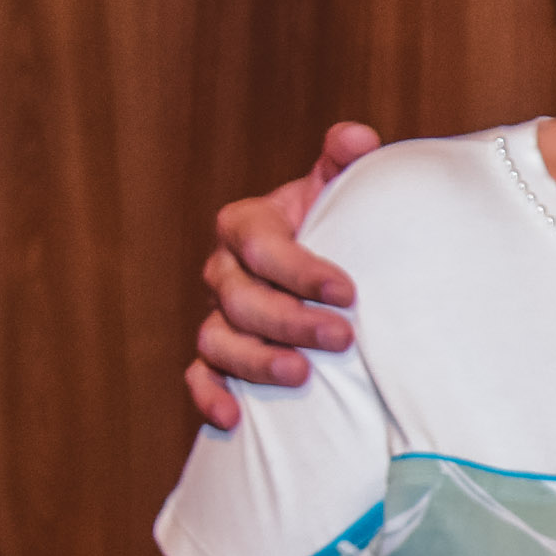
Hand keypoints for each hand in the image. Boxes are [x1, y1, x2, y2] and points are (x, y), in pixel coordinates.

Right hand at [184, 122, 381, 428]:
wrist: (328, 264)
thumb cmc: (335, 224)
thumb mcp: (340, 190)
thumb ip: (344, 160)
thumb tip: (356, 138)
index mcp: (246, 225)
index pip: (262, 246)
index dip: (301, 270)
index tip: (348, 292)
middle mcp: (224, 270)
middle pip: (241, 298)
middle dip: (291, 320)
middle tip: (343, 337)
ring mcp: (218, 314)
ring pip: (217, 340)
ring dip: (256, 361)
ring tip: (300, 376)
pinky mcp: (218, 354)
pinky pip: (200, 376)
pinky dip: (209, 396)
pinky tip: (234, 417)